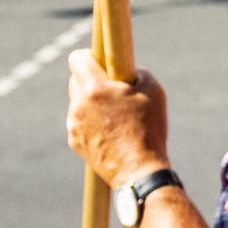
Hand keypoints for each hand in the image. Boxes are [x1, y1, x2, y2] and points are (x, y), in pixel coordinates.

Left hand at [66, 49, 169, 188]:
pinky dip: (91, 122)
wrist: (139, 172)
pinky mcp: (74, 142)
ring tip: (116, 114)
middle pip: (76, 79)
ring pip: (78, 102)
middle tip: (113, 87)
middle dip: (92, 79)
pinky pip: (79, 122)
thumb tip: (128, 71)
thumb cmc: (149, 129)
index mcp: (95, 88)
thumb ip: (137, 71)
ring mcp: (74, 125)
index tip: (101, 60)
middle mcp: (78, 105)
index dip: (90, 55)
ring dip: (92, 102)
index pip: (77, 58)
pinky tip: (111, 131)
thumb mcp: (153, 90)